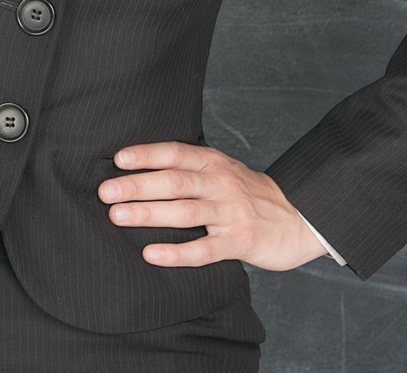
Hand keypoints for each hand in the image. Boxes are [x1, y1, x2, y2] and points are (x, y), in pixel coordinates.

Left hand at [97, 141, 327, 270]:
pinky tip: (151, 254)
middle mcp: (222, 184)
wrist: (300, 219)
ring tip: (118, 216)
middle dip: (138, 186)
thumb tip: (139, 169)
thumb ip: (190, 168)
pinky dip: (176, 253)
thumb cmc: (249, 195)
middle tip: (106, 191)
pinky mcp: (239, 242)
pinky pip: (204, 250)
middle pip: (175, 182)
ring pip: (185, 212)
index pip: (176, 153)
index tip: (118, 159)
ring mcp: (231, 213)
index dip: (147, 154)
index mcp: (214, 163)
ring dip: (149, 213)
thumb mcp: (223, 170)